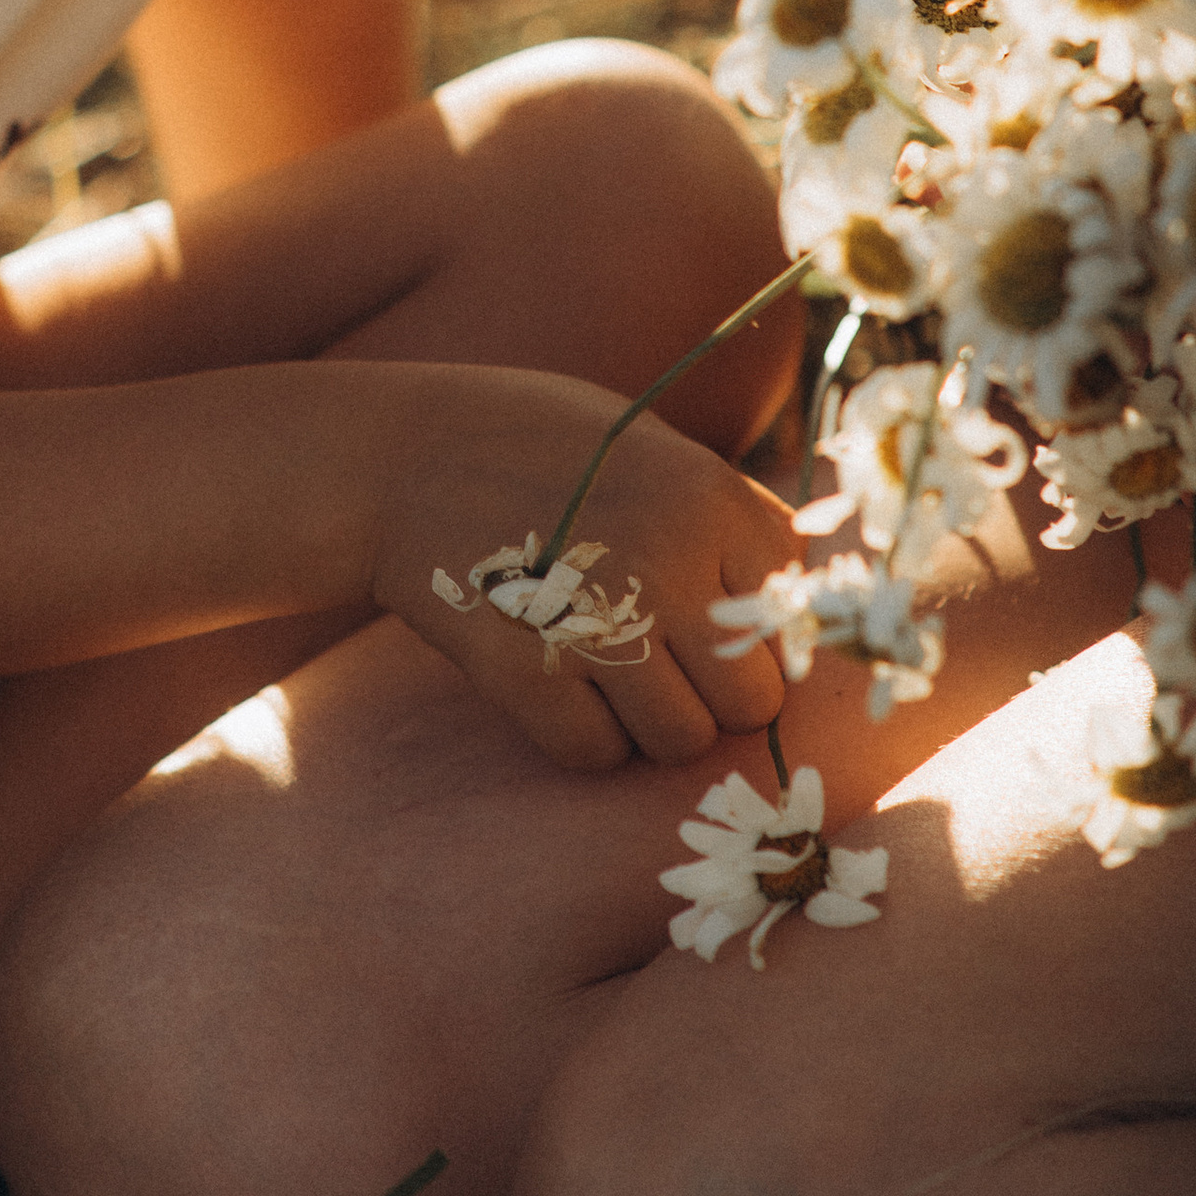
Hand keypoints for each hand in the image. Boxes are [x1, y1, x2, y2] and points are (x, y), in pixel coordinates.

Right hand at [373, 365, 795, 773]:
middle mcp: (670, 561)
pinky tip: (549, 677)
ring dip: (646, 721)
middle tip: (653, 655)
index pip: (793, 615)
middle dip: (708, 691)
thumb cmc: (530, 442)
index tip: (702, 611)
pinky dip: (578, 734)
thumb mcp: (644, 442)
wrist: (394, 456)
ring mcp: (598, 623)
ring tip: (599, 664)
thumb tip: (801, 607)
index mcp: (712, 497)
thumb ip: (722, 514)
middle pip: (751, 701)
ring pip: (680, 741)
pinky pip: (596, 754)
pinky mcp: (527, 674)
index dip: (749, 625)